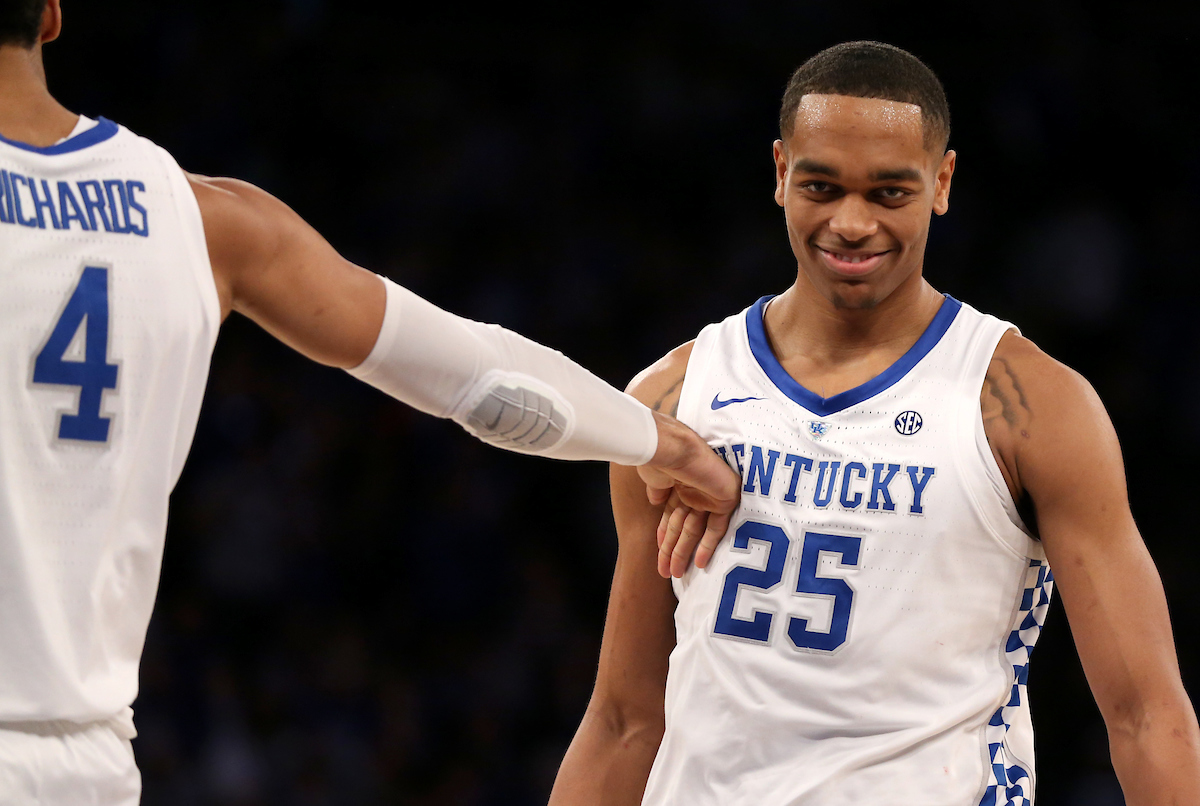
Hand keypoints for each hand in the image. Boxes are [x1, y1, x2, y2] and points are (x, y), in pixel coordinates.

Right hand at [637, 411, 739, 576]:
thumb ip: (657, 491)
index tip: (659, 552)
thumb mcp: (653, 477)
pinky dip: (708, 546)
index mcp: (678, 487)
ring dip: (684, 553)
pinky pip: (717, 528)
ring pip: (695, 531)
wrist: (672, 446)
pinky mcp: (724, 499)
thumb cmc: (659, 457)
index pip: (672, 517)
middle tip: (666, 573)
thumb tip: (655, 502)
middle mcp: (694, 493)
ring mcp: (709, 496)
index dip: (665, 536)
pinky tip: (700, 564)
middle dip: (672, 551)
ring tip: (675, 574)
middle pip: (682, 528)